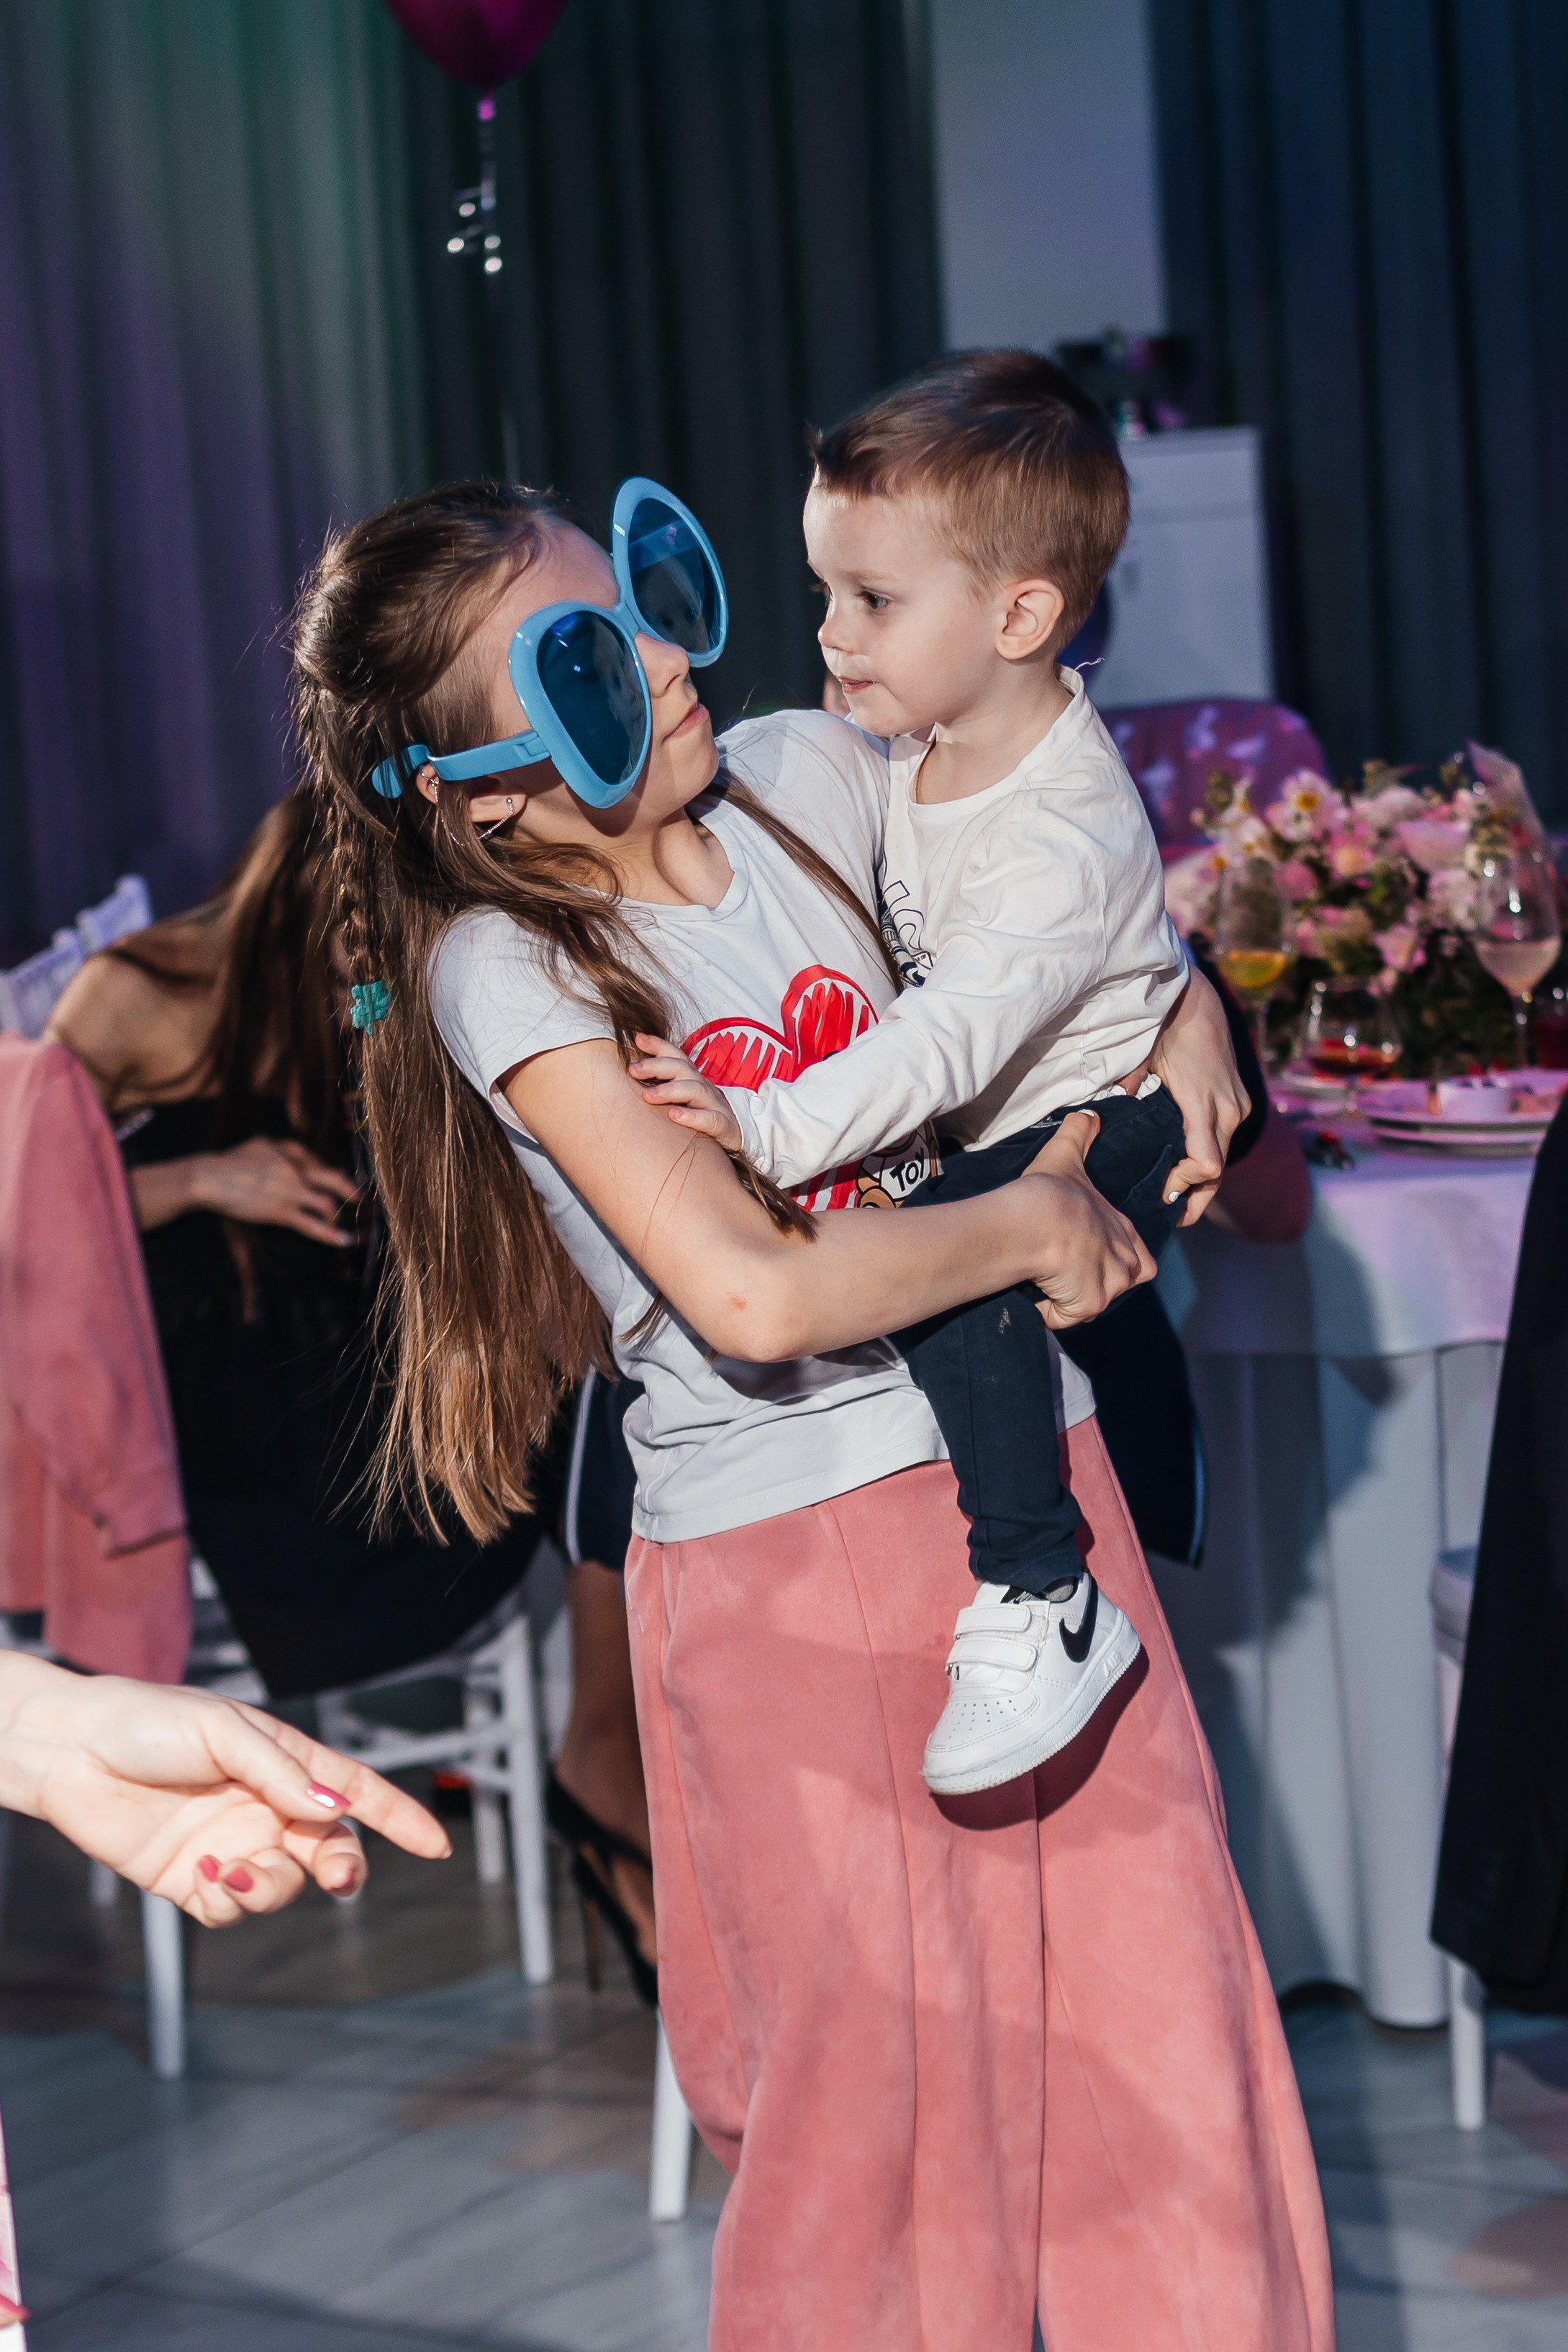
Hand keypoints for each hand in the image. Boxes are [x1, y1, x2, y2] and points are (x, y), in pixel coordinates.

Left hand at [0, 1657, 448, 1925]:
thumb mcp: (222, 1731)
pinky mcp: (192, 1881)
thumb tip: (332, 1807)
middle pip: (329, 1849)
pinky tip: (202, 1872)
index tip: (437, 1845)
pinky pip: (231, 1909)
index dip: (398, 1817)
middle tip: (335, 1875)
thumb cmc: (148, 1722)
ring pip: (283, 1887)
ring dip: (270, 1887)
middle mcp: (265, 1807)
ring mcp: (232, 1845)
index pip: (356, 1791)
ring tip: (230, 1868)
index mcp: (284, 1762)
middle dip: (342, 1867)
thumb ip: (278, 1772)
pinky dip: (227, 1900)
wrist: (71, 1753)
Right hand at [195, 1135, 359, 1243]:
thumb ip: (281, 1150)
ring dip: (340, 1217)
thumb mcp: (259, 1145)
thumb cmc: (229, 1163)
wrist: (209, 1177)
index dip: (334, 1177)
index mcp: (290, 1150)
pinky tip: (344, 1240)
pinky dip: (331, 1234)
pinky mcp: (281, 1211)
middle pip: (334, 1179)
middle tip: (363, 1202)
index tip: (343, 1186)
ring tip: (349, 1227)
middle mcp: (296, 1168)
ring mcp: (290, 1190)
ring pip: (327, 1204)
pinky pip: (312, 1225)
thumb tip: (295, 1155)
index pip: (320, 1164)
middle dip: (352, 1192)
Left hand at [628, 1033, 743, 1152]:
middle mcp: (703, 1088)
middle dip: (657, 1066)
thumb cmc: (698, 1120)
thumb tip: (629, 1076)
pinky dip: (692, 1116)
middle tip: (634, 1069)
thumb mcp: (680, 1101)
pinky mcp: (724, 1125)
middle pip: (683, 1068)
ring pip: (695, 1090)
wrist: (732, 1141)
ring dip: (670, 1090)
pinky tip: (675, 1116)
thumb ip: (659, 1088)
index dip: (659, 1045)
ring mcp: (715, 1105)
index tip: (638, 1039)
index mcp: (692, 1079)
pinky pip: (710, 1119)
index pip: (677, 1057)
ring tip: (648, 1095)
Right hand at [1018, 1112, 1155, 1326]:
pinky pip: (1062, 1317)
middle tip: (1059, 1269)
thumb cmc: (1051, 1191)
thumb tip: (1088, 1115)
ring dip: (1067, 1297)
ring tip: (1042, 1274)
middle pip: (1114, 1287)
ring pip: (1087, 1305)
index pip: (1137, 1262)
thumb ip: (1079, 1135)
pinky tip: (1033, 1286)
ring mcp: (1109, 1287)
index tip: (1081, 1257)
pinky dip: (1046, 1309)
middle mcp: (1125, 1263)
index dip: (1108, 1262)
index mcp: (1124, 1233)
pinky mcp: (1089, 1305)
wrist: (1034, 1220)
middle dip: (1090, 1286)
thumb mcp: (1066, 1156)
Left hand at [1148, 969, 1250, 1225]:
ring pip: (1222, 1158)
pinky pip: (1223, 1140)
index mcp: (1201, 1102)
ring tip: (1171, 1197)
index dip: (1184, 1186)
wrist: (1196, 997)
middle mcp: (1227, 1109)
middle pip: (1216, 1172)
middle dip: (1192, 1195)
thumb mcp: (1143, 1057)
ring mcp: (1236, 1105)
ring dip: (1200, 1180)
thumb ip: (1129, 1085)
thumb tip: (1111, 1109)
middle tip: (1165, 1214)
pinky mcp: (1238, 1101)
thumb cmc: (1166, 1027)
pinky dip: (1206, 1158)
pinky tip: (1182, 1167)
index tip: (1160, 1191)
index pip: (1206, 1164)